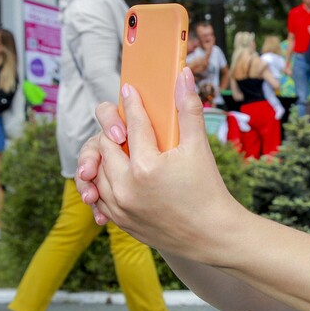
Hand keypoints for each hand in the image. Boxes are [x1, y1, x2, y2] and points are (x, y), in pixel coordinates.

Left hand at [77, 67, 238, 257]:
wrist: (212, 235)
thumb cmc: (209, 190)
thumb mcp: (200, 148)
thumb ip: (188, 110)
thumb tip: (183, 75)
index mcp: (147, 166)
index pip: (132, 124)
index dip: (131, 103)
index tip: (129, 90)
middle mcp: (127, 187)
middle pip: (105, 145)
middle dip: (111, 127)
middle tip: (119, 117)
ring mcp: (120, 206)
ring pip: (97, 170)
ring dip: (104, 154)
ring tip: (116, 144)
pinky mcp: (120, 220)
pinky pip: (99, 194)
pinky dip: (103, 180)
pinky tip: (113, 170)